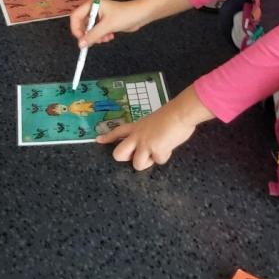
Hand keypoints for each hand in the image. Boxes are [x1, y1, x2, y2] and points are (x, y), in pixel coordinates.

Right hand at [69, 0, 150, 47]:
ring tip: (105, 38)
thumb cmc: (125, 15)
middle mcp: (93, 9)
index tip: (80, 39)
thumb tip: (81, 44)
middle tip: (93, 41)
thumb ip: (93, 35)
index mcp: (91, 5)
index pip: (75, 17)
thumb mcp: (107, 26)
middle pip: (82, 24)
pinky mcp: (105, 22)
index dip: (76, 29)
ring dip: (96, 37)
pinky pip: (97, 32)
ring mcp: (99, 16)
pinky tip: (110, 36)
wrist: (140, 15)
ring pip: (90, 30)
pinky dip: (102, 36)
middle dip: (88, 34)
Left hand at [97, 87, 213, 169]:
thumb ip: (147, 132)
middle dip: (125, 158)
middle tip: (137, 156)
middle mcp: (137, 137)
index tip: (98, 140)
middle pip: (118, 154)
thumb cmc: (170, 116)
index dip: (108, 137)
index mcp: (136, 127)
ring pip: (137, 164)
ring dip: (148, 162)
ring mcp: (145, 145)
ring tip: (158, 152)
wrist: (180, 114)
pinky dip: (164, 156)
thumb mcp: (152, 122)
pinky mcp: (155, 151)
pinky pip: (158, 161)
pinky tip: (169, 146)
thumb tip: (152, 142)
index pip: (118, 131)